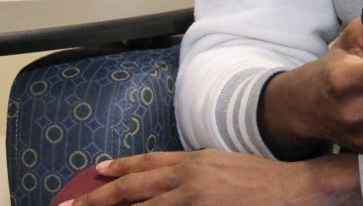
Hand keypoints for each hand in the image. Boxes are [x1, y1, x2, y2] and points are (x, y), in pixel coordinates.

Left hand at [63, 150, 359, 205]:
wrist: (294, 188)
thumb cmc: (264, 180)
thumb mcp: (224, 165)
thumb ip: (196, 170)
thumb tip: (174, 179)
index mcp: (194, 161)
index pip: (147, 163)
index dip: (119, 168)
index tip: (96, 173)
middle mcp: (188, 178)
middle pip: (132, 189)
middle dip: (97, 199)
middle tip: (69, 205)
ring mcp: (193, 200)